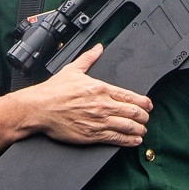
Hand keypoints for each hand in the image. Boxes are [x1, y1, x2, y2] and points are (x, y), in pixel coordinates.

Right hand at [23, 45, 152, 145]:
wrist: (39, 108)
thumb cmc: (53, 91)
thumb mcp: (72, 70)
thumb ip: (89, 58)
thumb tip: (98, 48)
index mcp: (100, 88)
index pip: (130, 96)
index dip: (144, 102)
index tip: (148, 105)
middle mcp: (102, 106)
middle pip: (133, 112)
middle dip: (144, 117)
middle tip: (146, 118)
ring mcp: (98, 121)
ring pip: (128, 127)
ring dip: (139, 129)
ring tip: (142, 131)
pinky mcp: (92, 135)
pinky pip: (116, 139)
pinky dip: (128, 141)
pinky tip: (134, 141)